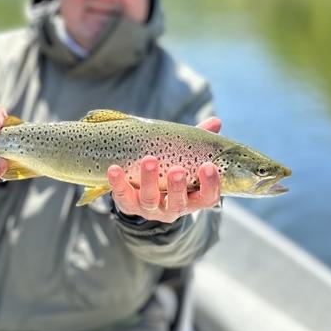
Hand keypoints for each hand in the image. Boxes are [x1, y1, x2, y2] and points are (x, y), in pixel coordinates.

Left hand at [107, 117, 221, 222]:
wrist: (141, 195)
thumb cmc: (170, 174)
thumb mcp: (186, 161)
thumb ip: (199, 143)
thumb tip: (215, 122)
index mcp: (192, 198)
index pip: (207, 198)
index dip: (210, 185)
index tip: (208, 166)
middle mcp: (173, 207)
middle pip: (178, 202)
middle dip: (177, 186)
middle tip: (176, 170)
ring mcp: (150, 209)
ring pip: (150, 199)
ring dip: (149, 180)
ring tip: (149, 160)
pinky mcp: (129, 205)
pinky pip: (123, 196)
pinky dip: (118, 183)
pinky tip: (115, 169)